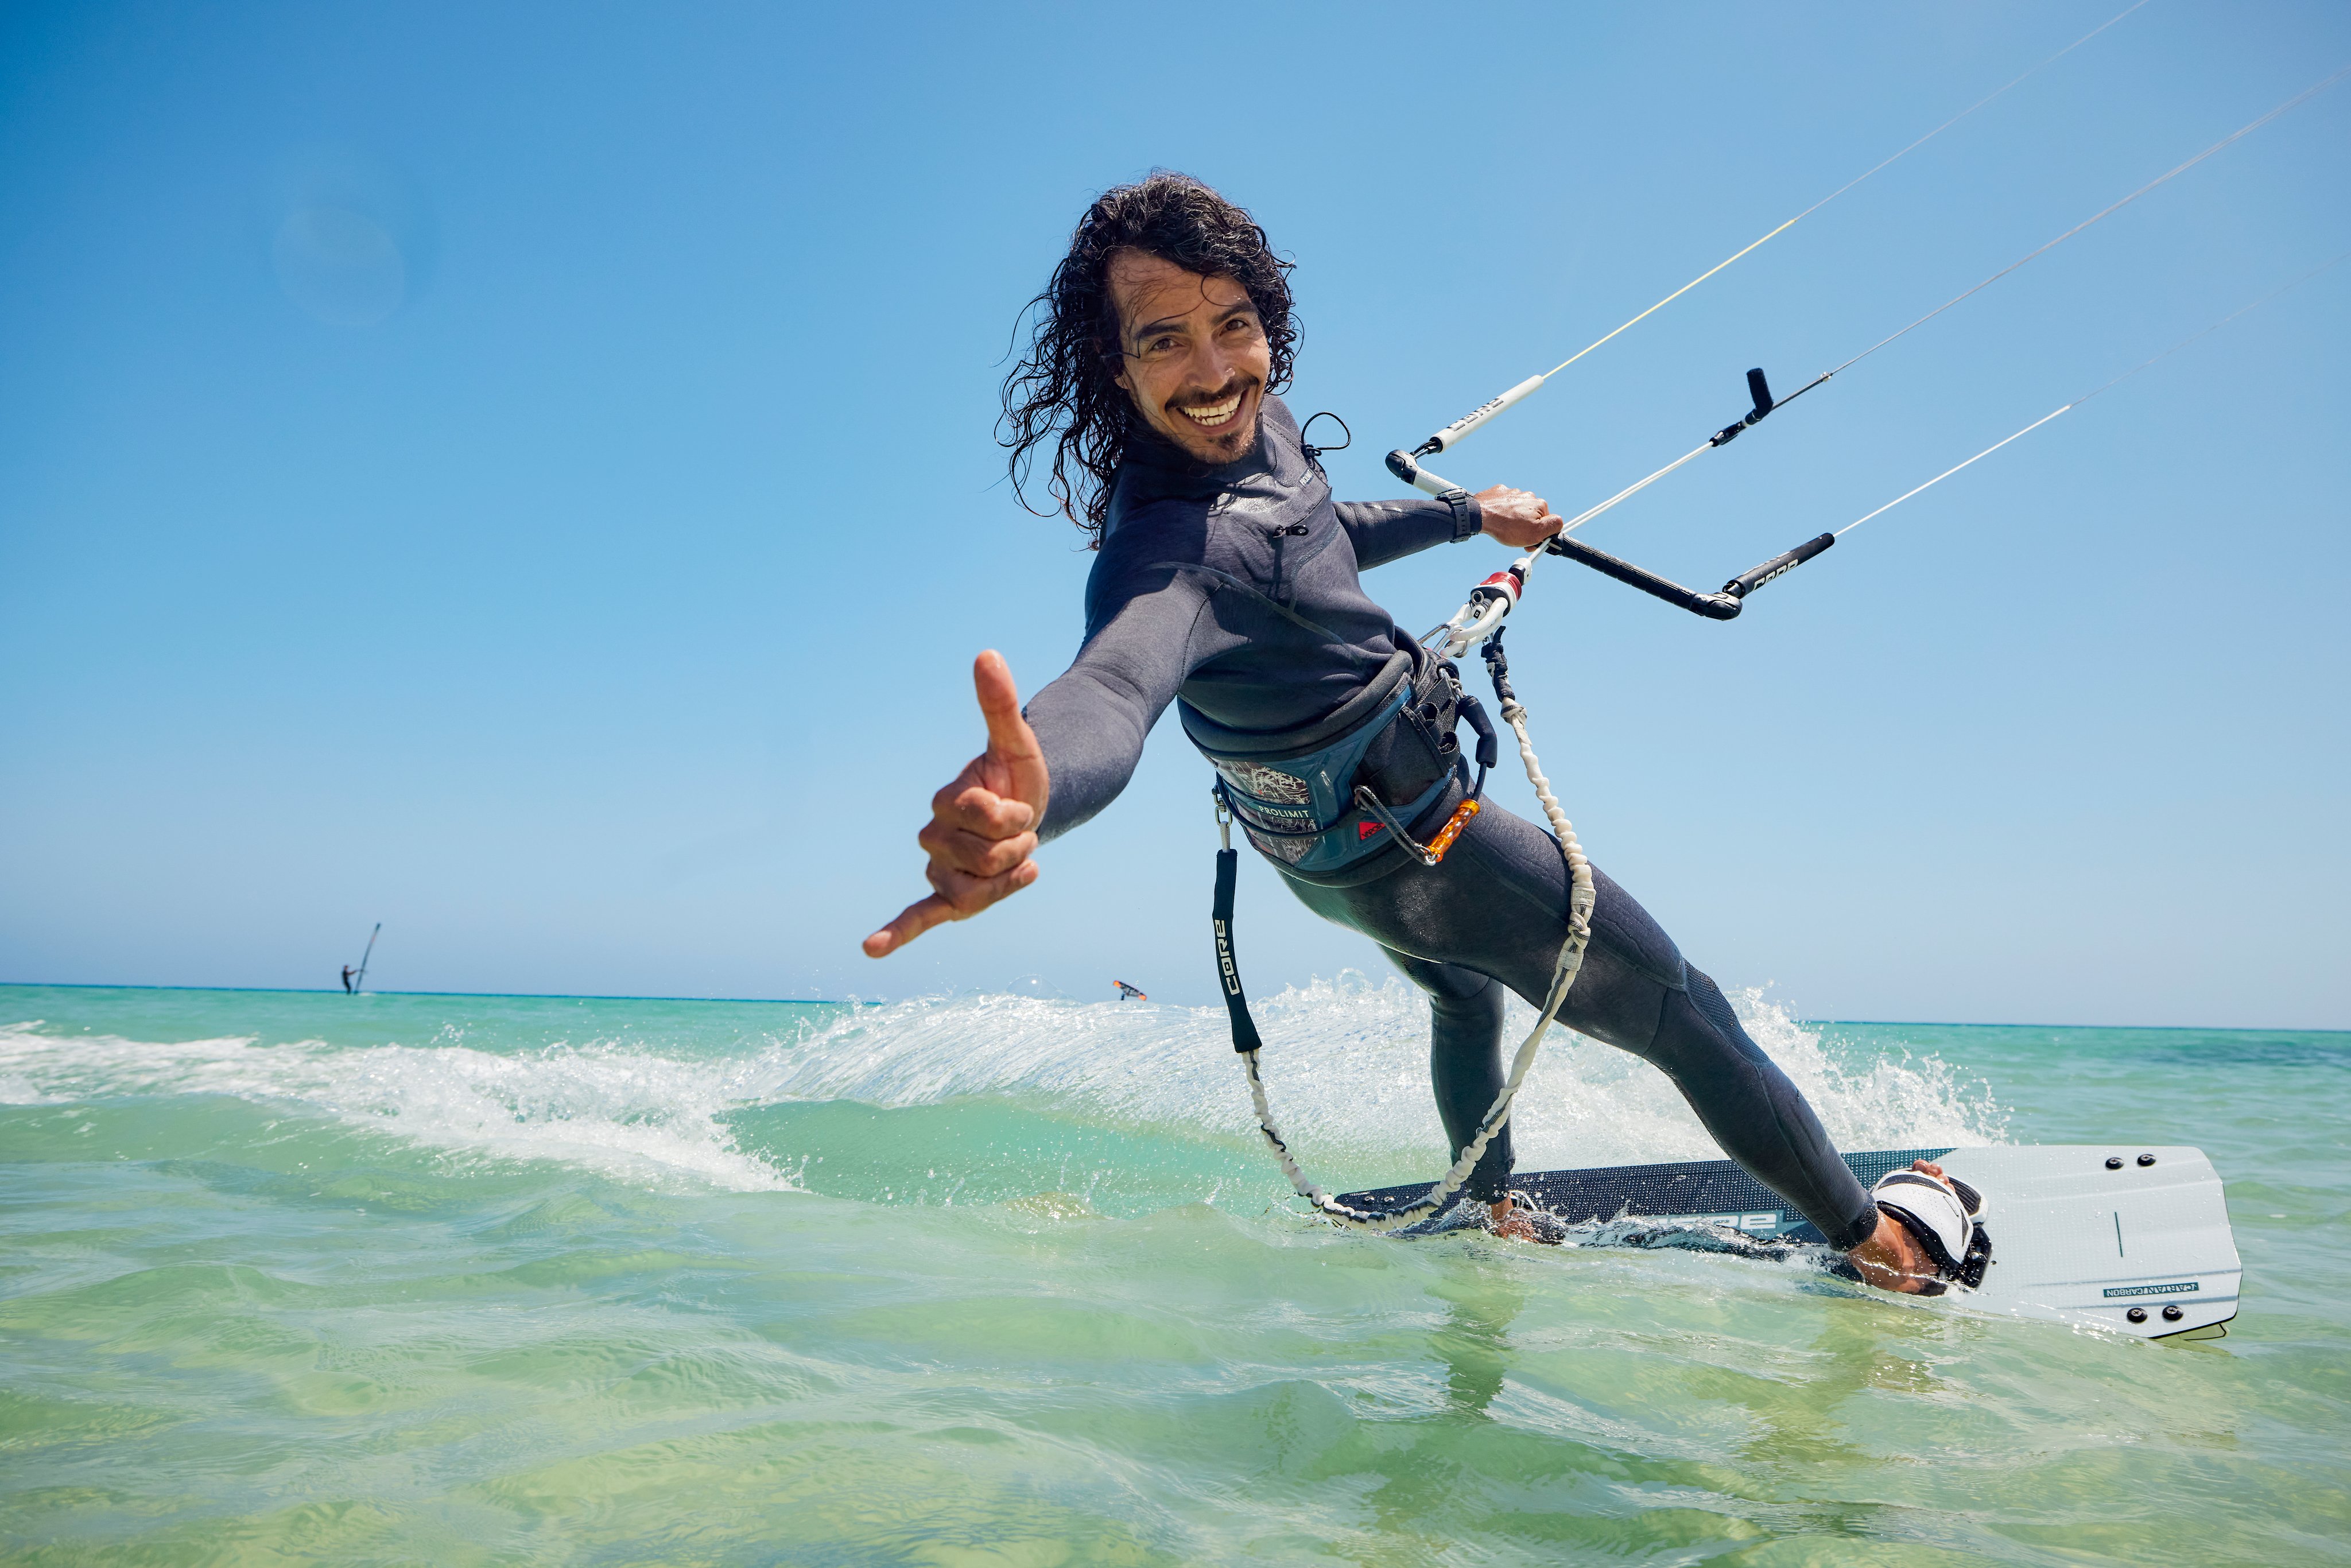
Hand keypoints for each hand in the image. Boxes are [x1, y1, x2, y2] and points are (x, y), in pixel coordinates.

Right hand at [862, 651, 1050, 957]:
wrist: (1025, 807)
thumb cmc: (1018, 776)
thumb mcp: (1017, 741)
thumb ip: (999, 703)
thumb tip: (987, 654)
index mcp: (946, 802)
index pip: (987, 819)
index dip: (1017, 816)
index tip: (1023, 806)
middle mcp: (932, 836)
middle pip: (983, 861)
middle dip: (1015, 848)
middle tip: (1019, 833)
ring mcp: (937, 867)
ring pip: (972, 895)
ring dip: (1004, 882)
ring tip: (1012, 860)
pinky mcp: (945, 895)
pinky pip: (918, 915)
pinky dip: (896, 933)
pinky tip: (871, 949)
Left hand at [1474, 484, 1563, 548]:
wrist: (1479, 516)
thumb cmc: (1507, 527)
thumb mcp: (1535, 533)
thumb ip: (1553, 527)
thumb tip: (1560, 522)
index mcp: (1539, 504)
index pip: (1546, 522)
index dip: (1539, 534)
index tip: (1529, 541)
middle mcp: (1528, 495)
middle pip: (1531, 515)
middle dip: (1526, 526)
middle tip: (1515, 536)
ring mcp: (1512, 492)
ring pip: (1517, 509)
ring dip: (1513, 518)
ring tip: (1503, 527)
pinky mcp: (1499, 492)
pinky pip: (1504, 503)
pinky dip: (1502, 510)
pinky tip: (1497, 517)